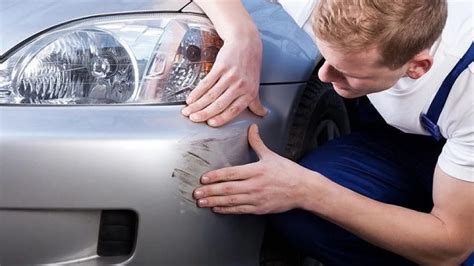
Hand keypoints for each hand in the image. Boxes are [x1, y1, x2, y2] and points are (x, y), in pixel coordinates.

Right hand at [181, 20, 266, 126]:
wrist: (246, 43)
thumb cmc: (250, 65)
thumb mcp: (255, 84)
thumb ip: (256, 102)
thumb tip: (262, 114)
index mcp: (249, 93)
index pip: (233, 110)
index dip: (221, 119)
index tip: (210, 124)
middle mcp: (240, 86)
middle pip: (219, 104)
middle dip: (204, 114)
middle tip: (194, 119)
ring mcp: (230, 76)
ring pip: (211, 95)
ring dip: (197, 105)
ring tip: (188, 111)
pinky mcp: (221, 67)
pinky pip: (206, 83)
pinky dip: (197, 92)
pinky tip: (191, 98)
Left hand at [193, 124, 307, 213]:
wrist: (303, 189)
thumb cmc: (288, 172)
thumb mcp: (271, 155)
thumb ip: (257, 142)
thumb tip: (252, 128)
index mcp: (256, 170)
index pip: (231, 173)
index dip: (216, 176)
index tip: (204, 178)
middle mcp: (255, 185)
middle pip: (228, 189)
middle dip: (210, 191)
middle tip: (196, 193)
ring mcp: (256, 198)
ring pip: (231, 201)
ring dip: (215, 201)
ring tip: (202, 202)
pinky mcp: (259, 208)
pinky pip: (239, 210)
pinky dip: (227, 210)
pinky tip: (217, 208)